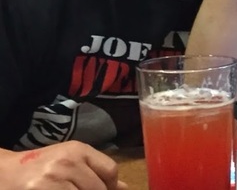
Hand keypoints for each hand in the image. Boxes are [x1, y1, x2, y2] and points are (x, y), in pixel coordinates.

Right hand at [0, 142, 127, 189]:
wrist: (4, 173)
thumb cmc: (41, 167)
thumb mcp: (69, 162)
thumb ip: (95, 171)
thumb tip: (124, 188)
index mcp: (78, 150)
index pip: (110, 170)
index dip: (113, 187)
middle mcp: (68, 162)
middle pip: (99, 189)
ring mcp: (53, 180)